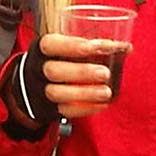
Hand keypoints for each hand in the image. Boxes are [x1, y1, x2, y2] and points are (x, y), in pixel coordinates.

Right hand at [10, 33, 124, 124]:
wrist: (30, 86)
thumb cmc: (56, 61)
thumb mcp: (64, 48)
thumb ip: (90, 47)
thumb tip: (125, 47)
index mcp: (41, 49)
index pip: (51, 44)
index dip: (71, 45)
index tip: (94, 47)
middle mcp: (37, 69)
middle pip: (54, 71)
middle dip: (81, 72)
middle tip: (105, 73)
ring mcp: (40, 90)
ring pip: (58, 93)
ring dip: (84, 93)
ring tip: (106, 92)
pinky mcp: (47, 108)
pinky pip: (64, 111)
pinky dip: (85, 109)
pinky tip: (102, 105)